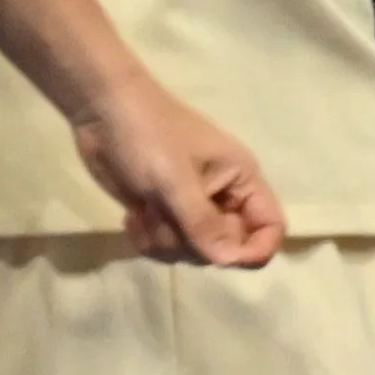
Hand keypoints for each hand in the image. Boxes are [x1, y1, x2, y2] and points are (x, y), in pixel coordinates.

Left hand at [71, 71, 283, 268]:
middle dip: (192, 244)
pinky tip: (132, 216)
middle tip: (166, 217)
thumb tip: (230, 261)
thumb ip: (203, 224)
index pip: (271, 227)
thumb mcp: (175, 181)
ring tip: (144, 211)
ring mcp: (192, 208)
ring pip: (192, 252)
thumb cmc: (149, 137)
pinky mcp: (164, 214)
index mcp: (242, 180)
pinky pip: (166, 248)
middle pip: (226, 248)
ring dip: (164, 241)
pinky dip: (147, 240)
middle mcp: (223, 198)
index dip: (254, 250)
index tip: (221, 258)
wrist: (103, 113)